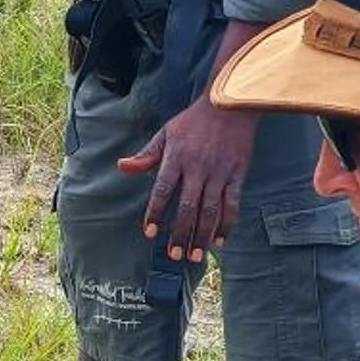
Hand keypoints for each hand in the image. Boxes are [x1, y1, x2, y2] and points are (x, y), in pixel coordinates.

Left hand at [121, 99, 260, 262]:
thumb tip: (122, 167)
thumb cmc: (194, 121)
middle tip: (175, 255)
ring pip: (211, 210)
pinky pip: (232, 204)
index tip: (150, 233)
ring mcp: (219, 172)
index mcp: (177, 157)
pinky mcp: (237, 174)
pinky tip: (220, 241)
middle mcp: (198, 167)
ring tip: (196, 256)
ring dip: (202, 235)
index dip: (156, 212)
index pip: (163, 190)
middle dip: (181, 233)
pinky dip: (227, 224)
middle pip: (188, 206)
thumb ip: (146, 155)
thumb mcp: (166, 133)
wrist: (229, 104)